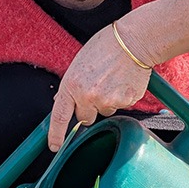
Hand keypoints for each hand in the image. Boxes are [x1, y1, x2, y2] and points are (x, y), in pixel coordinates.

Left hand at [48, 23, 151, 151]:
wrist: (133, 41)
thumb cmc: (105, 47)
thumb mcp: (79, 63)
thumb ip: (70, 84)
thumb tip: (62, 100)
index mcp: (72, 85)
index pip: (59, 116)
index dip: (56, 134)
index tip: (55, 146)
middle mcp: (88, 96)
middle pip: (85, 118)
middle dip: (88, 109)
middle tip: (96, 89)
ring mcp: (108, 100)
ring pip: (104, 111)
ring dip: (106, 101)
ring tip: (111, 80)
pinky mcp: (125, 102)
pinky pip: (120, 106)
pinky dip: (121, 97)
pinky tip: (122, 81)